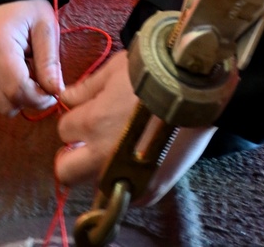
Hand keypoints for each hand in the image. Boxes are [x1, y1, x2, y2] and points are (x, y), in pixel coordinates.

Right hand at [0, 0, 62, 115]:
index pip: (17, 91)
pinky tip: (16, 71)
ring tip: (29, 70)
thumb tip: (56, 91)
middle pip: (8, 104)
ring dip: (20, 97)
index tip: (55, 90)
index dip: (40, 98)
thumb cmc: (27, 8)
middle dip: (31, 99)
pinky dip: (9, 92)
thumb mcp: (45, 27)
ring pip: (1, 106)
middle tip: (44, 80)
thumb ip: (50, 61)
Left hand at [56, 51, 215, 204]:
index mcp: (93, 123)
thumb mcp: (117, 68)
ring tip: (120, 149)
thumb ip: (87, 87)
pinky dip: (128, 181)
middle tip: (89, 143)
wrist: (199, 88)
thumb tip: (67, 98)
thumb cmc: (156, 71)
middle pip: (66, 171)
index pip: (64, 131)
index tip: (88, 115)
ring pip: (95, 185)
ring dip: (100, 170)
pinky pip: (126, 195)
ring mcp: (126, 176)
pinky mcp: (149, 190)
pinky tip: (141, 160)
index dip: (76, 121)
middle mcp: (103, 156)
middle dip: (73, 157)